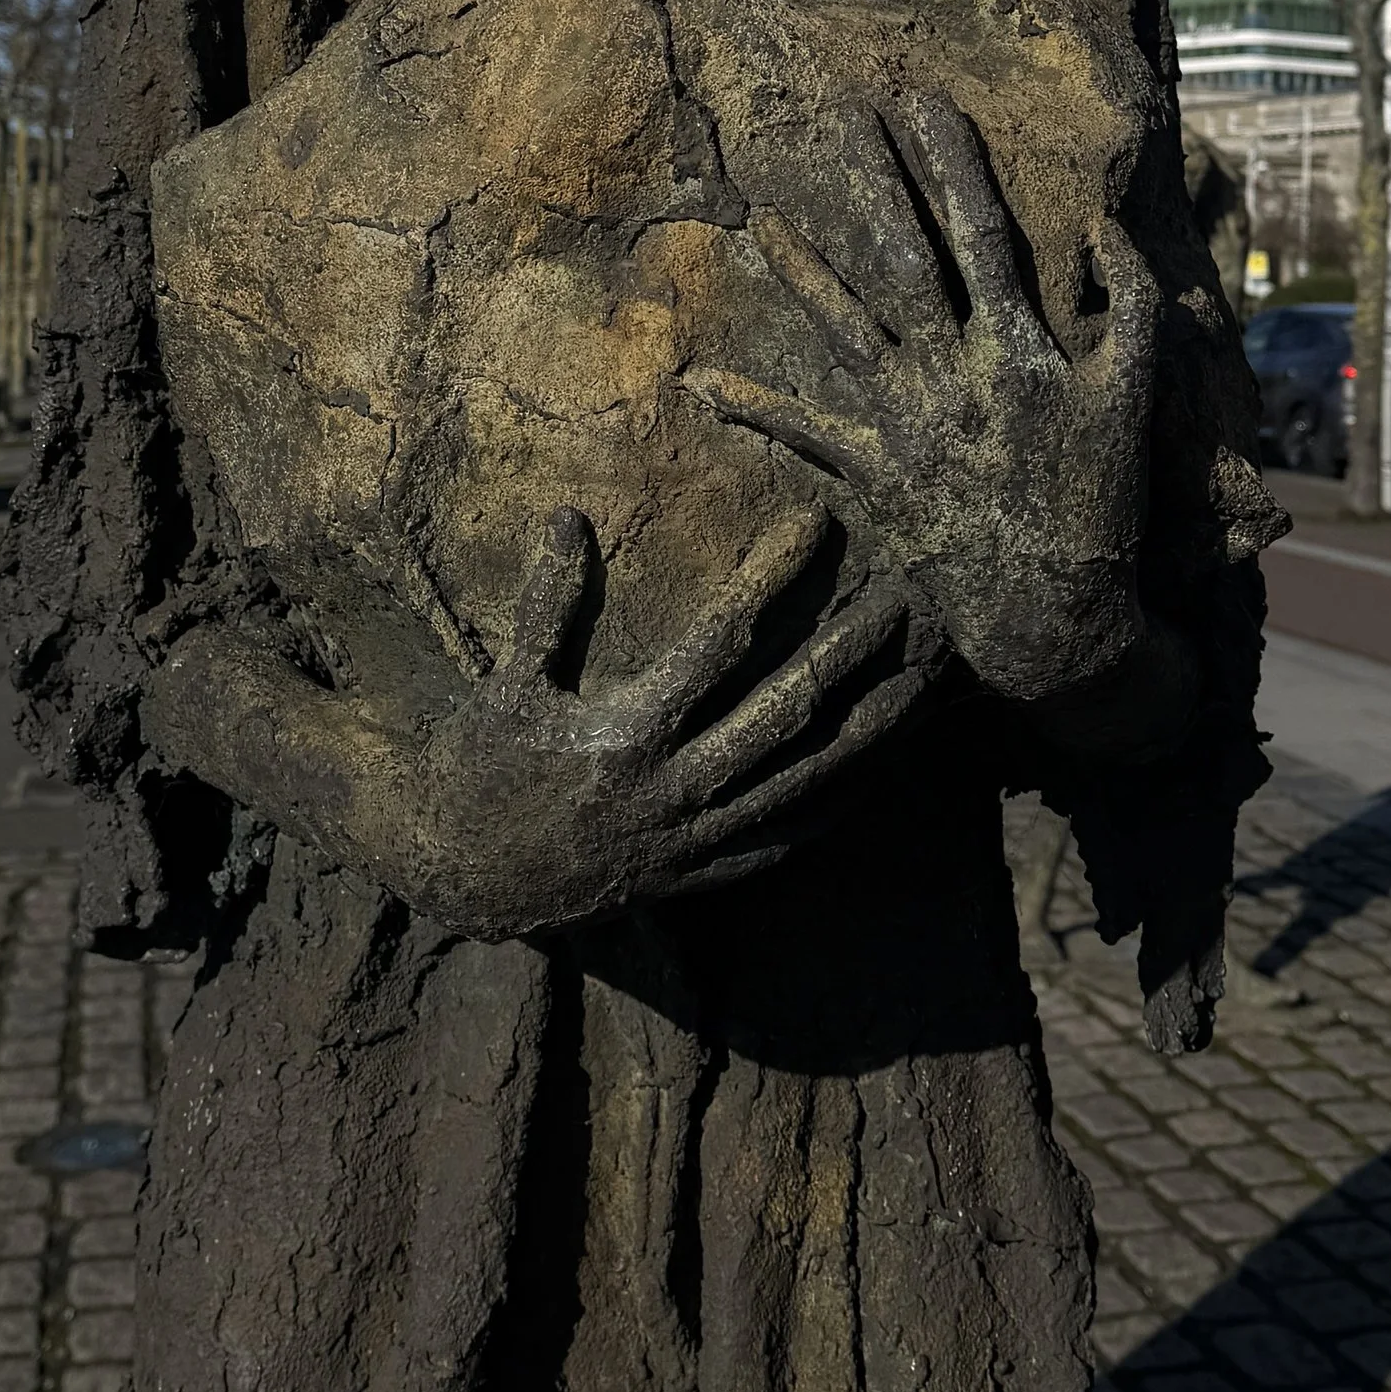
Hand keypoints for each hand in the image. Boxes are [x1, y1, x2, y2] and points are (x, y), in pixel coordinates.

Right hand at [143, 502, 930, 938]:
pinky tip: (883, 761)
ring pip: (807, 781)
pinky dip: (840, 797)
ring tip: (927, 672)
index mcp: (623, 738)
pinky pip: (790, 835)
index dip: (771, 579)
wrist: (463, 877)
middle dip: (853, 653)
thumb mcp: (504, 684)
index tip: (816, 523)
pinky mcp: (704, 874)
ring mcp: (695, 841)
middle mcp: (672, 794)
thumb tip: (568, 514)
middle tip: (908, 594)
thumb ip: (544, 604)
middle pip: (787, 715)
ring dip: (873, 726)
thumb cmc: (480, 765)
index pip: (719, 645)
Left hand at [688, 92, 1155, 701]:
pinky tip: (696, 380)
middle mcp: (954, 376)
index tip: (923, 102)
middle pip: (904, 260)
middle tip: (837, 116)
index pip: (980, 234)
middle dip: (873, 182)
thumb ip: (1130, 305)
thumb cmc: (1101, 500)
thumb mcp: (1134, 396)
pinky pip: (800, 434)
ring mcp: (905, 424)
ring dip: (798, 268)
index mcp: (1018, 350)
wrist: (1056, 611)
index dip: (950, 164)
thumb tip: (1100, 225)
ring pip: (841, 327)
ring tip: (757, 217)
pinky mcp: (870, 474)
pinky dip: (748, 408)